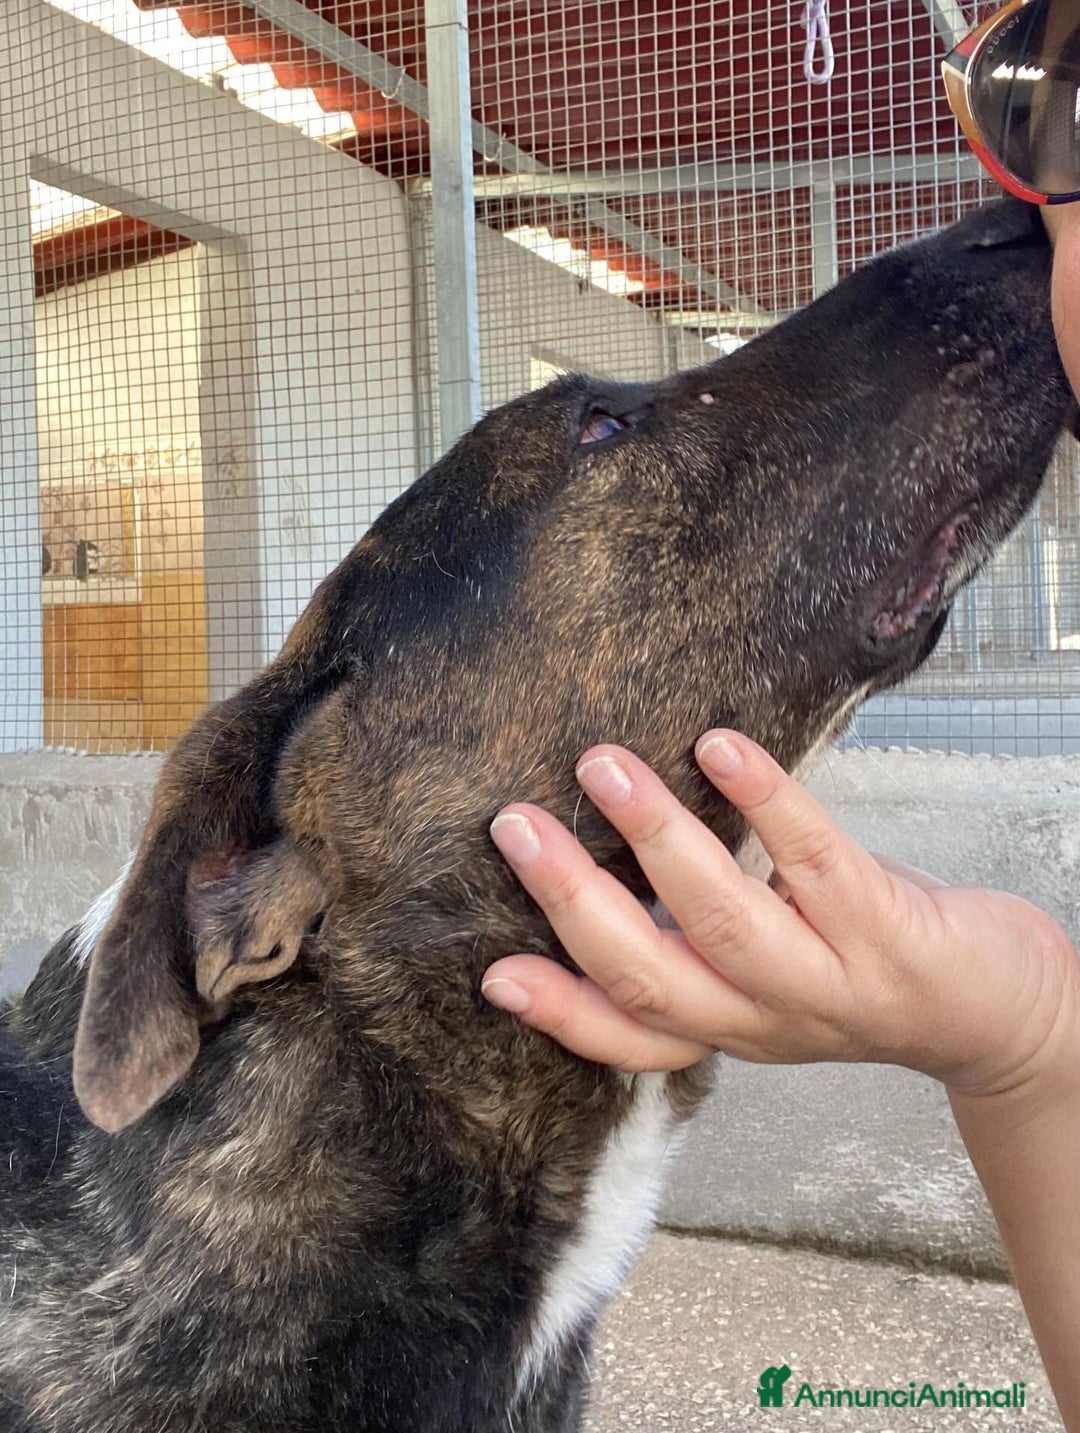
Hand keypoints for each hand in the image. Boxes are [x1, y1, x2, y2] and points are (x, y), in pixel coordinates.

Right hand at [482, 731, 1079, 1097]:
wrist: (993, 1006)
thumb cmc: (859, 964)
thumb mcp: (765, 972)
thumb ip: (690, 936)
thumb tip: (600, 860)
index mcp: (728, 1026)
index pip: (630, 1033)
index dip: (560, 1011)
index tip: (493, 970)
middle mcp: (767, 1018)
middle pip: (655, 976)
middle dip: (577, 902)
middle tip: (515, 825)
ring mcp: (829, 979)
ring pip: (725, 921)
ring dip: (655, 840)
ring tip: (602, 768)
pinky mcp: (888, 932)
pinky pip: (817, 861)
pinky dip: (764, 802)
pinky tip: (722, 748)